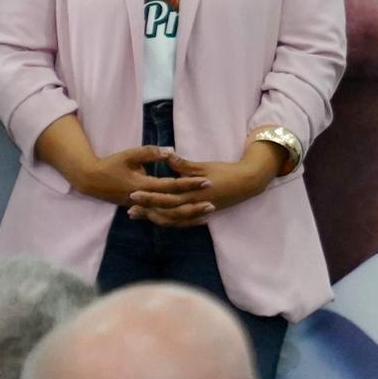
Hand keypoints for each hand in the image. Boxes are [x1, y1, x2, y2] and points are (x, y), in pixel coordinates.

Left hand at [130, 151, 276, 225]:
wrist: (247, 183)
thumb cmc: (226, 172)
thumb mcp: (204, 166)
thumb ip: (184, 165)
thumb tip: (167, 157)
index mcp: (193, 192)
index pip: (167, 197)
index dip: (149, 197)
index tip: (134, 194)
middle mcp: (194, 205)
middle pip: (166, 211)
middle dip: (147, 211)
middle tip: (130, 210)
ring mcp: (198, 211)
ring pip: (173, 219)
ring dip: (155, 218)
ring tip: (139, 215)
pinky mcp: (202, 213)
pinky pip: (183, 222)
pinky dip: (170, 222)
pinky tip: (159, 220)